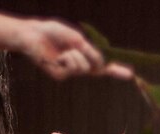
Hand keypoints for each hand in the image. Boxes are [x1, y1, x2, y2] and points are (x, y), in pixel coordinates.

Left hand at [17, 19, 132, 80]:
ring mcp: (69, 72)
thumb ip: (88, 49)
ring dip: (76, 55)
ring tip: (64, 50)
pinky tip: (57, 56)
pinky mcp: (59, 75)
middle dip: (91, 56)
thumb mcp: (75, 37)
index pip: (103, 66)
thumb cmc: (51, 33)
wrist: (30, 34)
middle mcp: (78, 66)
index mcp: (83, 56)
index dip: (117, 71)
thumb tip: (99, 62)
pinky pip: (72, 67)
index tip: (130, 75)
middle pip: (97, 67)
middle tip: (76, 47)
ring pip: (84, 68)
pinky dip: (67, 58)